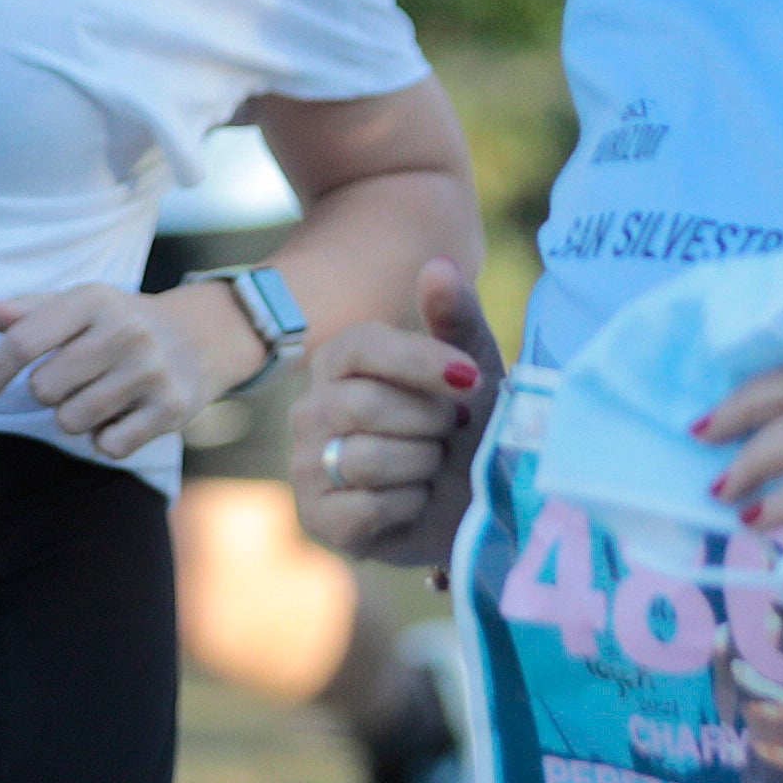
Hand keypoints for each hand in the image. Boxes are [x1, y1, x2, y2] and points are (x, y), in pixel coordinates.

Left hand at [0, 278, 257, 458]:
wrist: (202, 335)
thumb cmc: (120, 323)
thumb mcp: (79, 306)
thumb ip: (30, 312)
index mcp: (92, 300)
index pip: (23, 342)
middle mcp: (124, 331)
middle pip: (43, 390)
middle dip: (49, 393)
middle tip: (77, 379)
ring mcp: (151, 371)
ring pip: (71, 421)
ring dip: (75, 417)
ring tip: (101, 395)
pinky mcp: (172, 408)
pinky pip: (109, 445)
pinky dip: (107, 439)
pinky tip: (124, 416)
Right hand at [292, 256, 500, 565]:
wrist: (476, 508)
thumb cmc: (470, 430)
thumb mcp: (476, 370)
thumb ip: (456, 317)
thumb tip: (437, 265)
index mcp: (342, 362)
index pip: (360, 347)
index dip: (419, 362)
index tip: (472, 380)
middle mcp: (311, 408)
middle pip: (364, 406)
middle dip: (429, 423)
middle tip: (452, 432)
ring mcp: (306, 464)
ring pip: (365, 458)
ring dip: (423, 467)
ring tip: (433, 467)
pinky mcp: (317, 517)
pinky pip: (365, 507)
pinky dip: (408, 506)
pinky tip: (416, 502)